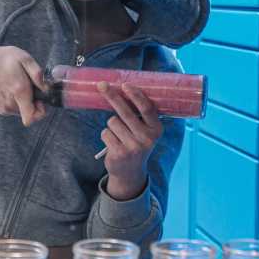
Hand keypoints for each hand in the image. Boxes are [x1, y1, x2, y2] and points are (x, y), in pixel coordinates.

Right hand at [0, 46, 48, 126]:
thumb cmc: (6, 59)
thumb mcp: (25, 59)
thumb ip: (37, 74)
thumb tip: (46, 89)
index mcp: (19, 91)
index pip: (31, 117)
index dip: (40, 112)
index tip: (40, 100)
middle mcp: (10, 103)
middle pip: (30, 114)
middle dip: (34, 102)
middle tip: (30, 87)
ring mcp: (4, 107)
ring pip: (23, 112)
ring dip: (26, 102)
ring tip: (20, 86)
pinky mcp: (1, 109)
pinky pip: (16, 110)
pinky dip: (18, 102)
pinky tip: (14, 89)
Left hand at [98, 82, 162, 199]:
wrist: (130, 173)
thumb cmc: (135, 144)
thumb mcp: (144, 132)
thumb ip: (139, 116)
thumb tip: (122, 90)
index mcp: (156, 130)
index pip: (147, 108)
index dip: (136, 95)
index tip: (125, 85)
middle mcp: (147, 138)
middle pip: (125, 112)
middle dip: (112, 96)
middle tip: (101, 85)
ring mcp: (133, 147)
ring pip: (112, 122)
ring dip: (111, 125)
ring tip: (118, 135)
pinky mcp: (119, 153)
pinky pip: (105, 133)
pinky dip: (106, 135)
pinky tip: (113, 143)